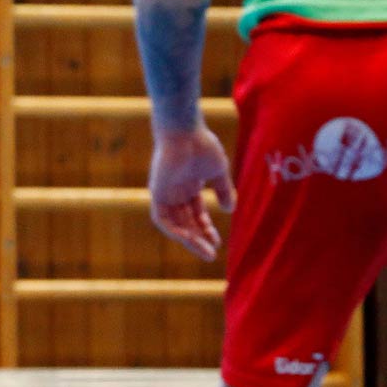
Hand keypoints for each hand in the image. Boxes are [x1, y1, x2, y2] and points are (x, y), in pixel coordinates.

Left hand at [148, 123, 235, 261]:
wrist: (185, 131)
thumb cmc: (202, 145)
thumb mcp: (218, 172)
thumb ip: (224, 190)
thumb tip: (229, 210)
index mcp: (188, 186)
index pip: (195, 214)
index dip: (206, 229)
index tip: (218, 242)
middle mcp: (175, 192)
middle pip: (185, 222)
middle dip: (199, 239)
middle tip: (211, 255)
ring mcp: (165, 193)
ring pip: (175, 224)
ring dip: (189, 240)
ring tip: (205, 252)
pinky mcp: (157, 193)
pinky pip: (162, 219)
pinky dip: (174, 230)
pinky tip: (189, 239)